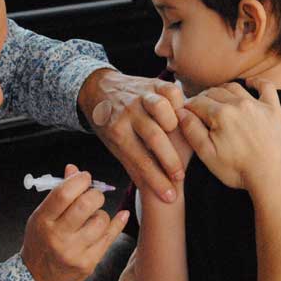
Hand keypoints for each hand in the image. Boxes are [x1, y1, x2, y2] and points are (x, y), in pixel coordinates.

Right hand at [22, 164, 129, 280]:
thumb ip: (59, 194)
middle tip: (93, 196)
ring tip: (92, 219)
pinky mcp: (88, 263)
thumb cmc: (40, 241)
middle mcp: (58, 236)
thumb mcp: (42, 216)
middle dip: (95, 194)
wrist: (37, 278)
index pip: (64, 193)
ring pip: (101, 220)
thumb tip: (74, 170)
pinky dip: (117, 223)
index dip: (79, 180)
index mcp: (43, 220)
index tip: (85, 177)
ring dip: (101, 214)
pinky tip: (121, 215)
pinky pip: (110, 237)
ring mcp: (74, 252)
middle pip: (86, 204)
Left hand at [78, 69, 185, 202]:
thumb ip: (133, 164)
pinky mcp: (152, 83)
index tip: (170, 197)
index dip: (157, 181)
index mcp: (117, 132)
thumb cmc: (110, 124)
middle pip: (154, 138)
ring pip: (162, 109)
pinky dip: (179, 103)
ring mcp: (141, 96)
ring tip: (181, 140)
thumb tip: (151, 193)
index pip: (140, 161)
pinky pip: (171, 91)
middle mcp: (129, 113)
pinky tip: (182, 116)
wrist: (97, 90)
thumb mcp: (114, 146)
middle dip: (170, 161)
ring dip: (174, 125)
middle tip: (180, 177)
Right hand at [178, 80, 280, 192]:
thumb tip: (179, 112)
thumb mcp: (207, 155)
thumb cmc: (237, 170)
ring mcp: (257, 104)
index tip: (184, 114)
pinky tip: (249, 83)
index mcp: (220, 114)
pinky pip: (266, 86)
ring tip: (217, 101)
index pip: (196, 102)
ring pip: (234, 87)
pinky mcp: (274, 109)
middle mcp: (238, 103)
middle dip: (202, 99)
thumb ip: (191, 130)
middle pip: (213, 92)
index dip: (187, 108)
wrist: (271, 178)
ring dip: (222, 91)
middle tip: (199, 110)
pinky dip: (257, 82)